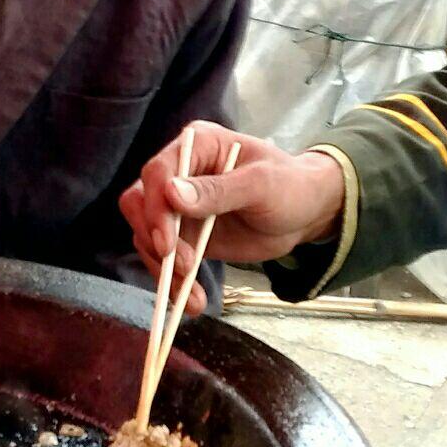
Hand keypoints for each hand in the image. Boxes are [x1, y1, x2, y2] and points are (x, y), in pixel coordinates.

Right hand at [117, 124, 345, 315]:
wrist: (305, 214)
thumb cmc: (289, 186)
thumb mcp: (261, 185)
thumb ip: (218, 190)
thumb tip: (171, 193)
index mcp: (196, 145)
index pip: (157, 173)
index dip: (155, 209)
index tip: (166, 244)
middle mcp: (179, 172)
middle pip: (141, 204)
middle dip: (155, 240)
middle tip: (183, 268)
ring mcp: (178, 206)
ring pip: (147, 236)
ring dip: (163, 269)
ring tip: (191, 294)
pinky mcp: (184, 235)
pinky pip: (164, 258)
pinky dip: (172, 281)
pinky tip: (191, 300)